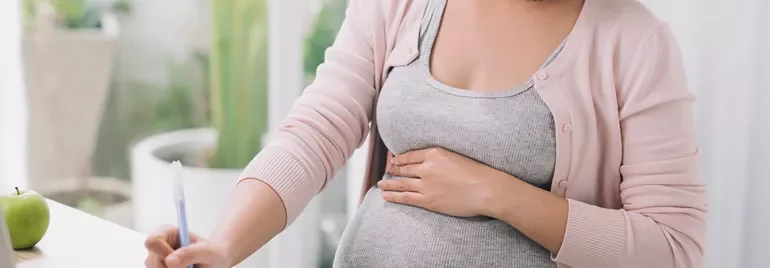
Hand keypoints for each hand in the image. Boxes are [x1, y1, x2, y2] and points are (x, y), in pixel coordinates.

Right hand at [144, 225, 229, 267]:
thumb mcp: (208, 252)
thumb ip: (192, 253)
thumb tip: (170, 261)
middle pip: (152, 262)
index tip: (179, 261)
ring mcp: (154, 262)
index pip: (152, 242)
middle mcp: (156, 247)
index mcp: (166, 232)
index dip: (164, 253)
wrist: (213, 263)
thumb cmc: (211, 254)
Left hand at [378, 147, 508, 216]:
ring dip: (389, 183)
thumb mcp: (456, 156)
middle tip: (387, 171)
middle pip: (404, 168)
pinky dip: (394, 197)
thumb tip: (432, 162)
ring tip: (380, 184)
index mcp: (434, 153)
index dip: (400, 158)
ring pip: (401, 183)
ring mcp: (425, 185)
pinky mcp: (428, 200)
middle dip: (393, 170)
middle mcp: (426, 168)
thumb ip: (441, 158)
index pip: (411, 155)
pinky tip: (386, 196)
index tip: (394, 160)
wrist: (486, 189)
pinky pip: (406, 198)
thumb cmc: (478, 173)